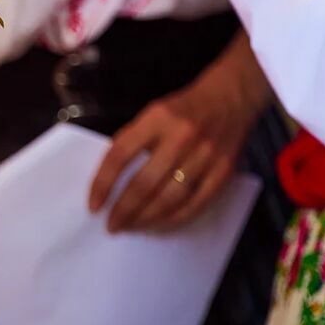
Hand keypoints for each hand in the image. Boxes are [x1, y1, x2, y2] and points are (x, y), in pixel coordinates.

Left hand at [88, 33, 270, 232]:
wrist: (231, 97)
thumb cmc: (183, 110)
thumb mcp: (153, 114)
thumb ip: (133, 141)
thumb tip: (110, 183)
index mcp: (156, 118)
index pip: (119, 155)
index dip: (102, 184)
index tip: (94, 206)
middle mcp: (181, 136)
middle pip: (144, 183)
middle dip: (123, 210)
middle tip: (112, 225)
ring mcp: (205, 155)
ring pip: (169, 199)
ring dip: (146, 219)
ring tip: (131, 228)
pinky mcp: (223, 171)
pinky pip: (195, 204)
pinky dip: (173, 220)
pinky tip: (158, 225)